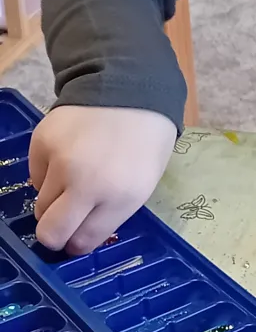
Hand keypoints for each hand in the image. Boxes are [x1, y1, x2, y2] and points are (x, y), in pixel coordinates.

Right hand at [30, 106, 176, 254]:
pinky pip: (35, 176)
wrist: (129, 86)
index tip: (77, 240)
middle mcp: (86, 183)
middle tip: (62, 226)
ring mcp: (60, 162)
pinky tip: (66, 158)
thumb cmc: (145, 140)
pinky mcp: (41, 143)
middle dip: (55, 237)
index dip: (78, 245)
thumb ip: (113, 212)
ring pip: (40, 205)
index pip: (84, 241)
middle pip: (51, 232)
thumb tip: (80, 236)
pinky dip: (47, 175)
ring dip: (53, 202)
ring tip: (72, 183)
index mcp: (121, 197)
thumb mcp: (143, 182)